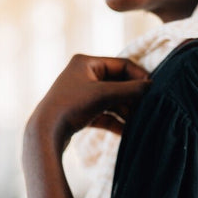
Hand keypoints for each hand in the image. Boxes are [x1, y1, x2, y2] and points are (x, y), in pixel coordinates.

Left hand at [27, 54, 150, 150]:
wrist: (44, 135)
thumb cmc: (70, 108)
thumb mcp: (103, 95)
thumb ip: (130, 90)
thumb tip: (151, 86)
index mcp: (86, 62)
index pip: (122, 65)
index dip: (139, 77)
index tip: (153, 91)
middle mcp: (83, 75)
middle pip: (118, 83)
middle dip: (133, 97)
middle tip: (149, 108)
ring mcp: (81, 94)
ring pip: (112, 100)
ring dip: (126, 111)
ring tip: (140, 122)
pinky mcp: (80, 112)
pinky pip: (104, 114)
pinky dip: (116, 121)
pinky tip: (127, 132)